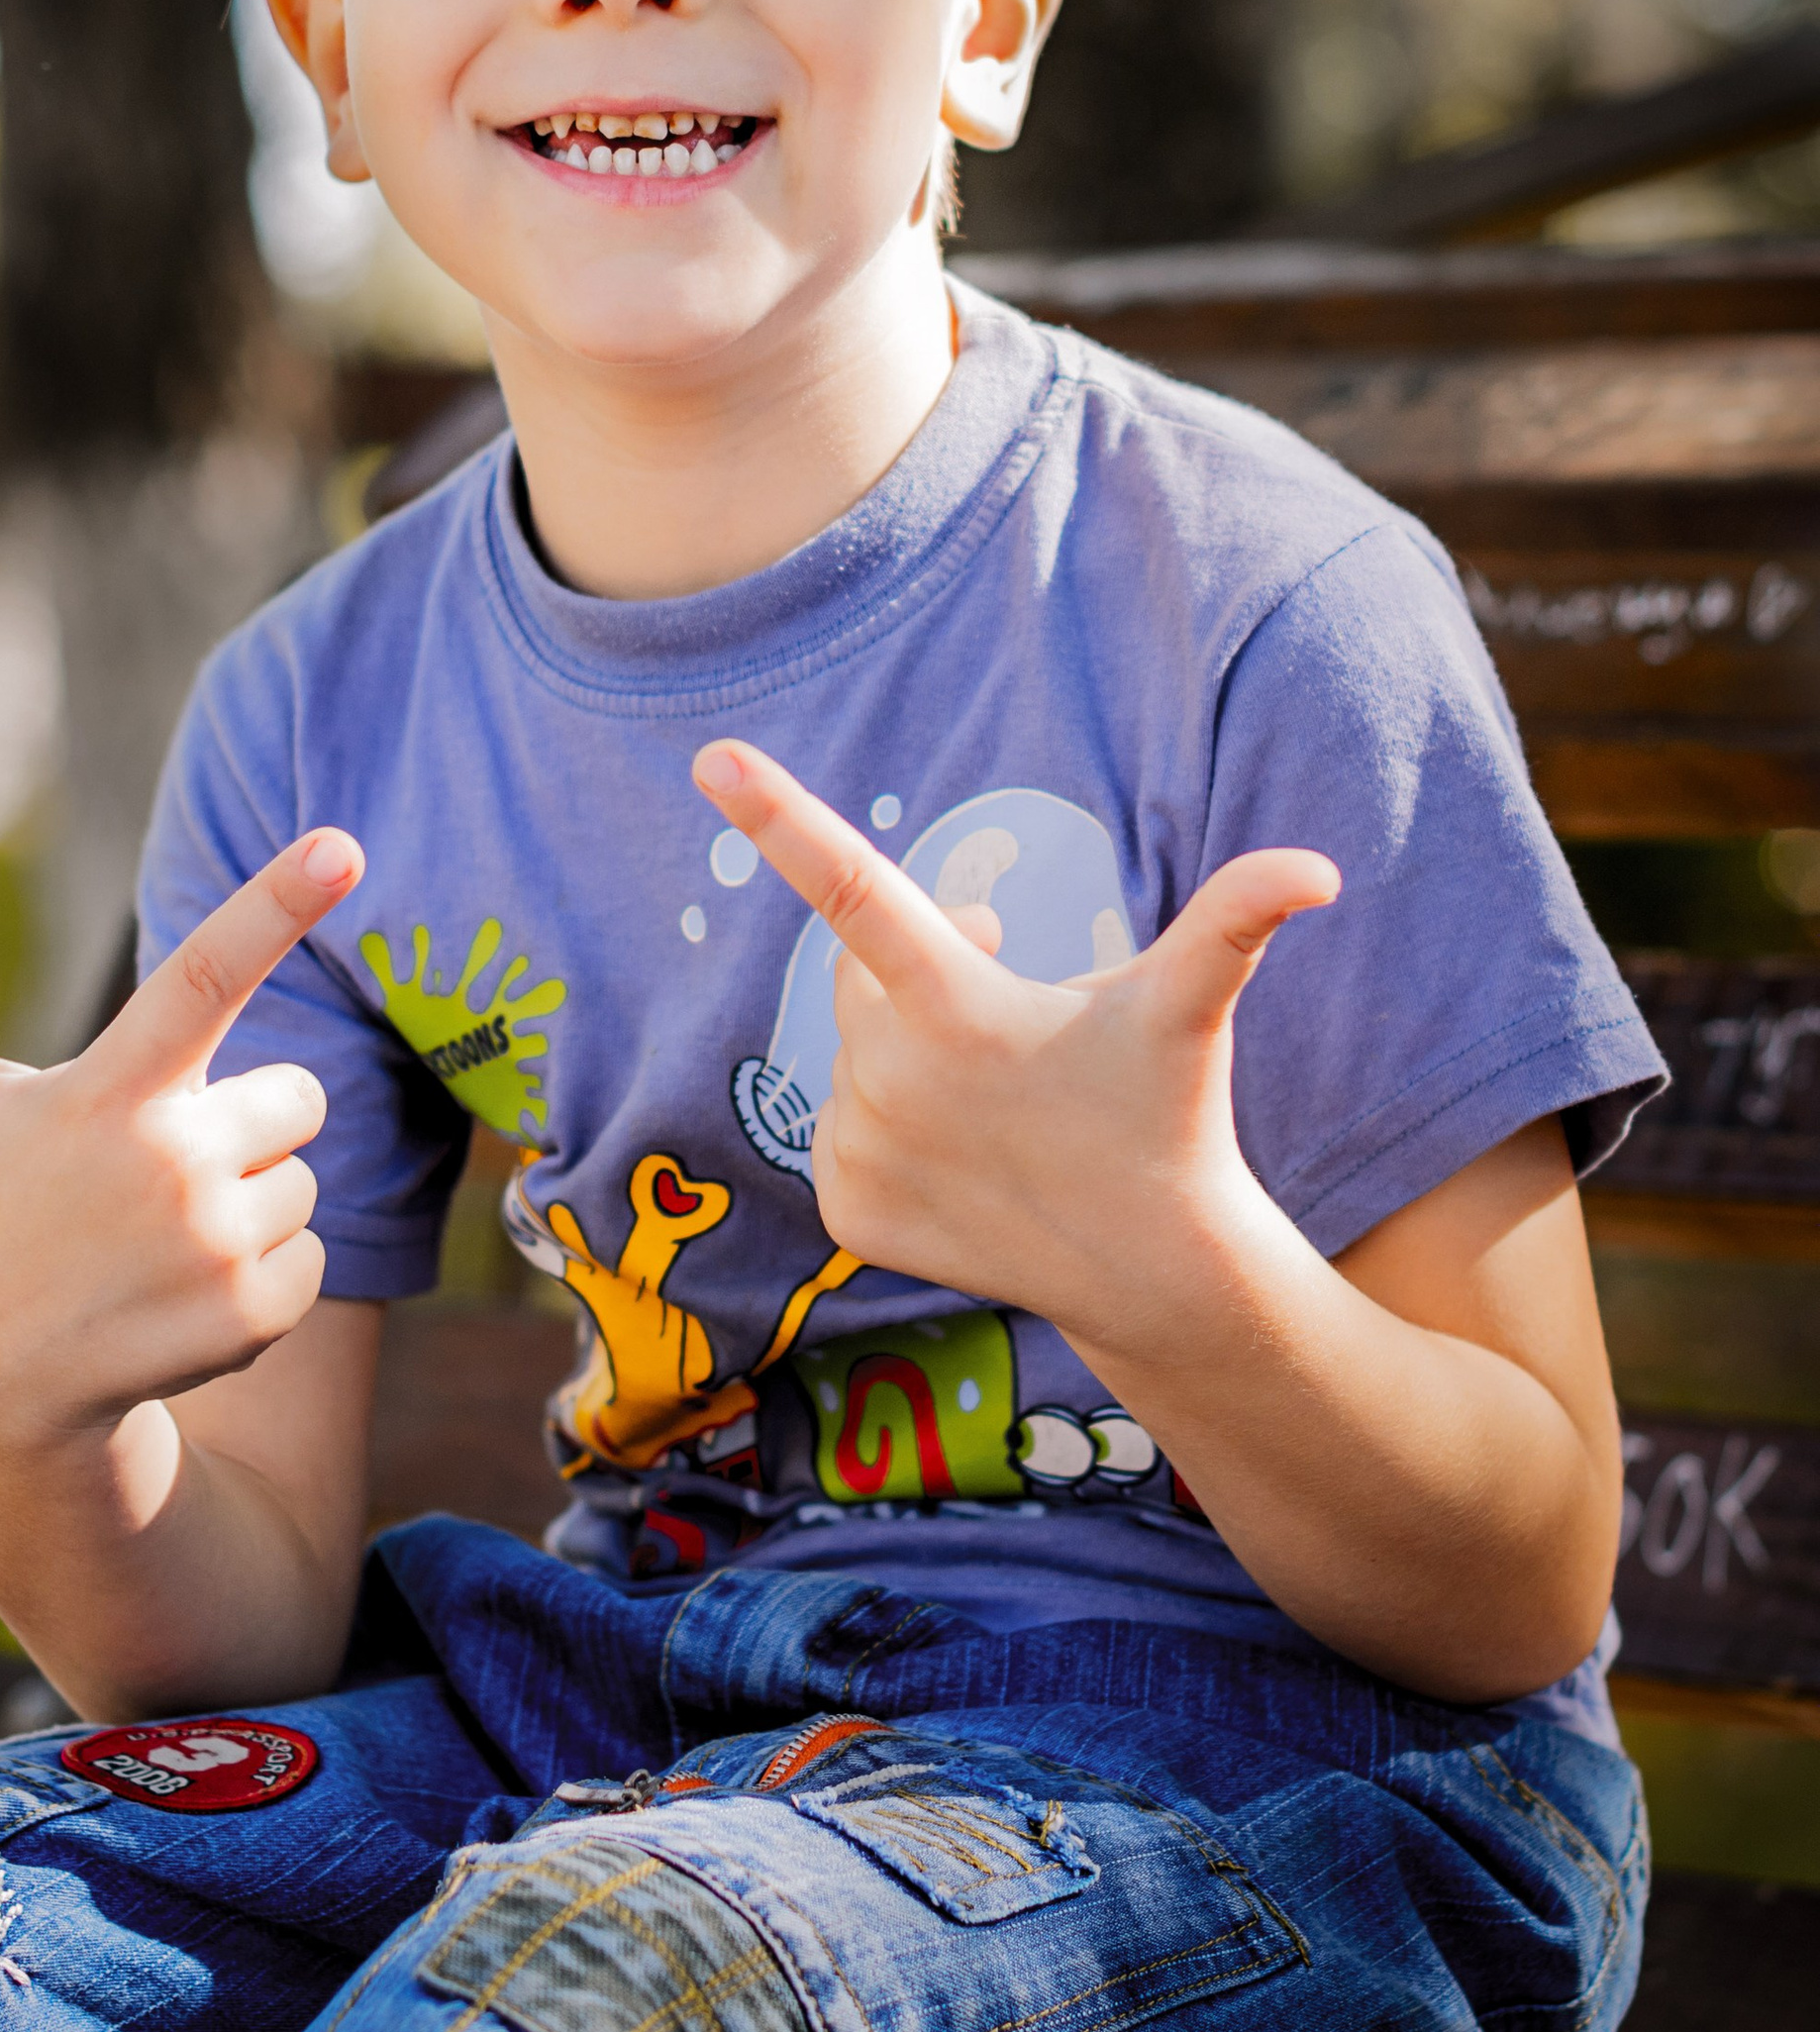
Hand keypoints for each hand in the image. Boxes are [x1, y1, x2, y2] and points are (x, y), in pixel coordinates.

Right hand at [0, 831, 362, 1470]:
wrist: (5, 1392)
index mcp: (109, 1089)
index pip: (202, 972)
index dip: (273, 902)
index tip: (342, 844)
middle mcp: (169, 1160)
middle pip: (296, 1093)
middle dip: (245, 1123)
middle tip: (154, 1173)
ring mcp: (212, 1243)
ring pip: (304, 1178)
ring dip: (250, 1203)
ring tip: (156, 1243)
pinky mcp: (252, 1315)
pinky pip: (312, 1259)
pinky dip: (264, 1279)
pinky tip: (183, 1299)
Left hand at [692, 742, 1335, 1369]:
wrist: (1151, 1273)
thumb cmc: (1166, 1111)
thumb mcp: (1187, 1008)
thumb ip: (1235, 921)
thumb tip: (1318, 870)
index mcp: (956, 1003)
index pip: (854, 891)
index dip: (782, 819)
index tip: (713, 758)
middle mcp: (891, 1078)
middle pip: (859, 975)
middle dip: (918, 971)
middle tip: (1000, 995)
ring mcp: (861, 1151)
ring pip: (852, 1055)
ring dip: (907, 1052)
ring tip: (994, 1095)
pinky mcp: (846, 1213)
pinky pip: (842, 1134)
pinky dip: (890, 1129)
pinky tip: (962, 1154)